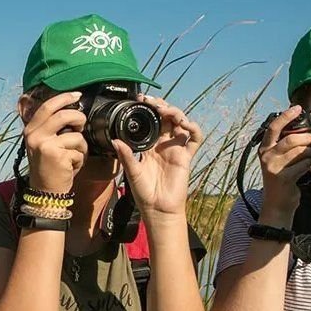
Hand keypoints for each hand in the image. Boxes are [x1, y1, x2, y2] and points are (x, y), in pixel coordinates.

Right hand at [23, 91, 87, 192]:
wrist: (44, 192)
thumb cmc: (48, 167)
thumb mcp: (43, 143)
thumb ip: (51, 127)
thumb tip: (71, 109)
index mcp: (30, 130)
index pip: (47, 106)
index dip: (64, 98)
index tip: (77, 95)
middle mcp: (34, 135)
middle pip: (64, 115)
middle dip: (79, 119)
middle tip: (81, 127)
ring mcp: (45, 145)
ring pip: (76, 135)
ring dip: (81, 147)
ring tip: (73, 156)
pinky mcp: (57, 155)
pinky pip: (79, 151)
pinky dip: (80, 160)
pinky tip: (71, 167)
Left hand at [113, 97, 202, 218]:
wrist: (157, 209)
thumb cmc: (143, 193)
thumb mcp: (132, 172)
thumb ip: (126, 156)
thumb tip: (115, 141)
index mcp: (149, 146)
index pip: (152, 122)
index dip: (149, 110)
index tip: (142, 100)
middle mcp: (164, 145)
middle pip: (167, 118)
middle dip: (162, 106)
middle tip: (153, 102)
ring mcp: (176, 150)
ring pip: (181, 124)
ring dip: (176, 113)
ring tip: (166, 111)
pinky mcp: (186, 157)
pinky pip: (195, 139)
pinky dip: (193, 128)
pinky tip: (185, 124)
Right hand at [257, 105, 310, 217]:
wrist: (276, 205)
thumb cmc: (280, 180)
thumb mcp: (277, 161)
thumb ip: (284, 146)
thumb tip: (303, 131)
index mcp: (264, 149)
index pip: (273, 127)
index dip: (286, 116)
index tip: (297, 108)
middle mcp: (267, 157)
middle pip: (291, 139)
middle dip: (307, 138)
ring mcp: (274, 168)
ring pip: (301, 151)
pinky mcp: (284, 178)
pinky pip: (305, 164)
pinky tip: (310, 168)